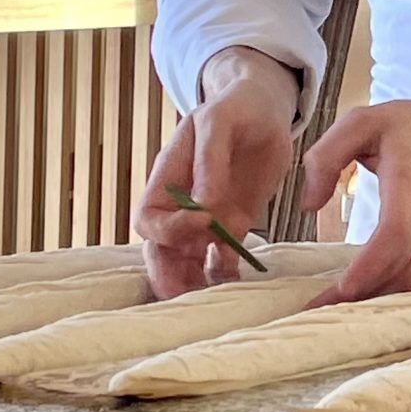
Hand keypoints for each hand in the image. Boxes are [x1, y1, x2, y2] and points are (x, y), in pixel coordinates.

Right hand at [135, 50, 298, 296]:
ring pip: (186, 262)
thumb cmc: (235, 109)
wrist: (261, 110)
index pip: (148, 217)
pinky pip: (220, 260)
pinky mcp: (231, 226)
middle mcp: (180, 205)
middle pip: (160, 250)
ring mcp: (205, 219)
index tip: (205, 220)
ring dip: (193, 283)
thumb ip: (210, 160)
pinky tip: (238, 287)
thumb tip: (202, 204)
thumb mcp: (219, 122)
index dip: (168, 228)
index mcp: (167, 178)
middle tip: (188, 297)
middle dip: (168, 275)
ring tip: (211, 302)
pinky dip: (225, 276)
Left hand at [297, 94, 410, 302]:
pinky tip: (373, 297)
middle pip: (407, 272)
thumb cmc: (410, 125)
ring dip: (384, 298)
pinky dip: (401, 292)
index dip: (369, 268)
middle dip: (367, 296)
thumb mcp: (361, 121)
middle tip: (324, 311)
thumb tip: (310, 204)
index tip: (340, 289)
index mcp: (410, 184)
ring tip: (344, 310)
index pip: (396, 236)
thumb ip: (327, 156)